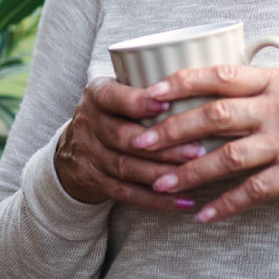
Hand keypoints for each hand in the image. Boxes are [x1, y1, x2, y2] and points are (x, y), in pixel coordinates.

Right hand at [53, 77, 215, 211]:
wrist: (73, 147)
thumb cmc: (114, 111)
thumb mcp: (119, 89)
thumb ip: (150, 84)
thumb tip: (205, 77)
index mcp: (97, 94)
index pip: (113, 97)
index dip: (138, 102)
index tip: (167, 104)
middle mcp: (88, 123)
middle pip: (123, 137)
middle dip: (162, 146)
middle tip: (197, 149)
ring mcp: (88, 155)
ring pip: (126, 167)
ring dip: (162, 173)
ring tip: (194, 174)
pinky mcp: (94, 182)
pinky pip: (126, 194)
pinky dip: (156, 200)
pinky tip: (184, 201)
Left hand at [132, 62, 278, 223]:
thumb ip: (260, 86)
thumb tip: (213, 86)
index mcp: (277, 80)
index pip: (221, 75)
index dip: (182, 82)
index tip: (151, 93)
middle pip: (215, 116)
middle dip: (172, 130)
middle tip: (140, 142)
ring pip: (228, 156)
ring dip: (190, 171)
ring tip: (160, 182)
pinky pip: (255, 191)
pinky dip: (226, 204)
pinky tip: (204, 215)